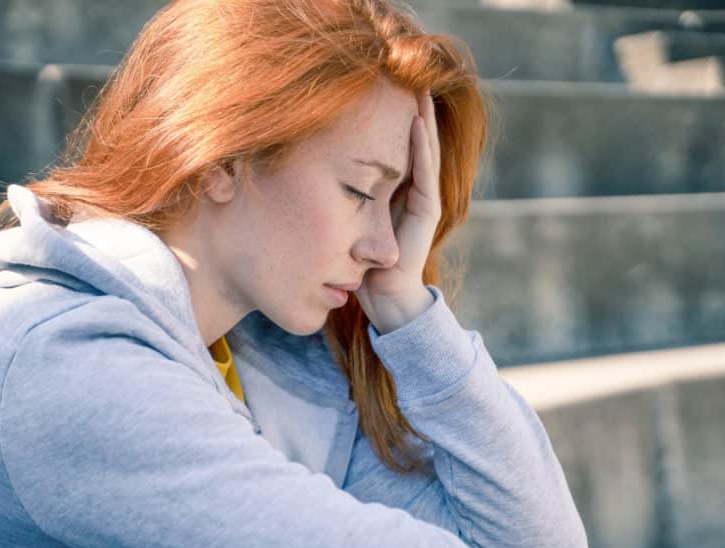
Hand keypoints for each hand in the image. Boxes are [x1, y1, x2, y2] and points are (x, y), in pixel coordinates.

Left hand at [355, 89, 440, 333]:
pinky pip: (425, 171)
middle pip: (411, 139)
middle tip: (403, 73)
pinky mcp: (427, 211)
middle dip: (407, 108)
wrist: (383, 297)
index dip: (386, 116)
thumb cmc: (358, 263)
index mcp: (391, 189)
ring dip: (421, 118)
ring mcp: (422, 199)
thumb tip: (296, 170)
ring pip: (424, 149)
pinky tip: (415, 121)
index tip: (377, 85)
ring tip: (417, 86)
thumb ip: (331, 198)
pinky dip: (421, 146)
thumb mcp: (340, 219)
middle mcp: (410, 189)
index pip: (392, 144)